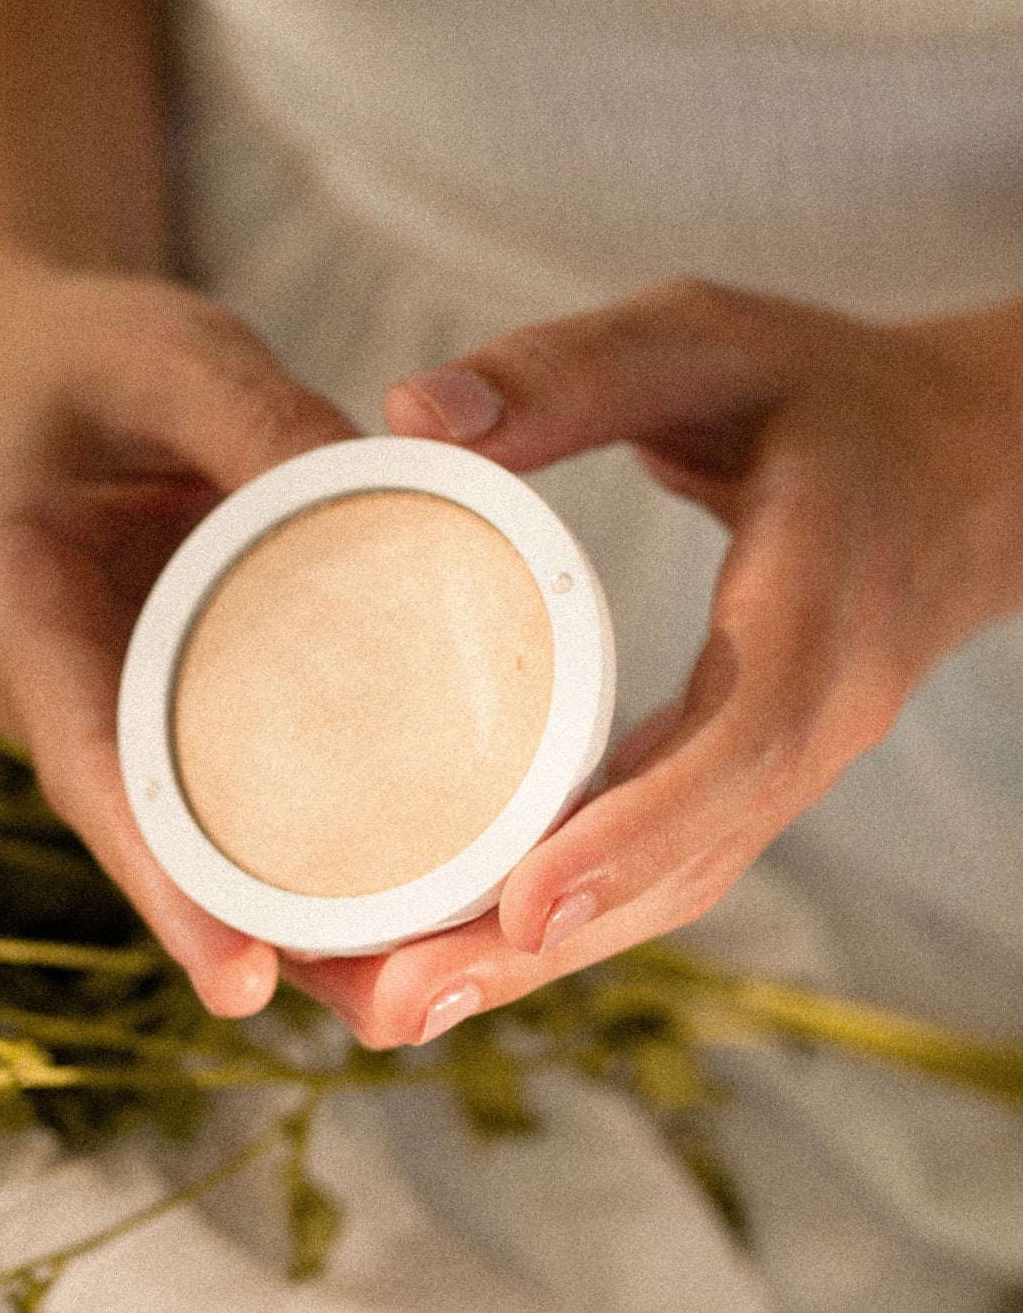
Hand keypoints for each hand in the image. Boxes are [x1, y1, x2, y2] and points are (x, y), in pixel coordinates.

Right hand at [0, 256, 358, 1015]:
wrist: (50, 363)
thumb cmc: (98, 354)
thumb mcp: (174, 351)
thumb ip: (258, 416)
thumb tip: (392, 494)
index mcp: (15, 594)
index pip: (85, 755)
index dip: (156, 872)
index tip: (237, 972)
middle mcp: (48, 678)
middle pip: (147, 835)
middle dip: (247, 932)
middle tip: (379, 1013)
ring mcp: (102, 700)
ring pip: (187, 833)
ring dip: (284, 916)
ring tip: (407, 989)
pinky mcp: (156, 700)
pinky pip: (219, 788)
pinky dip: (295, 846)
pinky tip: (397, 888)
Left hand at [284, 276, 1022, 1046]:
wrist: (964, 465)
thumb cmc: (826, 395)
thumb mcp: (702, 345)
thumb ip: (566, 371)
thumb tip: (409, 411)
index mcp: (817, 614)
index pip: (739, 749)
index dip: (637, 836)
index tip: (524, 907)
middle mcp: (807, 719)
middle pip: (679, 868)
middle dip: (536, 950)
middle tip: (385, 1003)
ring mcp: (777, 761)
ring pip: (660, 891)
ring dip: (529, 960)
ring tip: (383, 1002)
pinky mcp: (738, 769)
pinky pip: (652, 860)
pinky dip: (558, 913)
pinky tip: (455, 939)